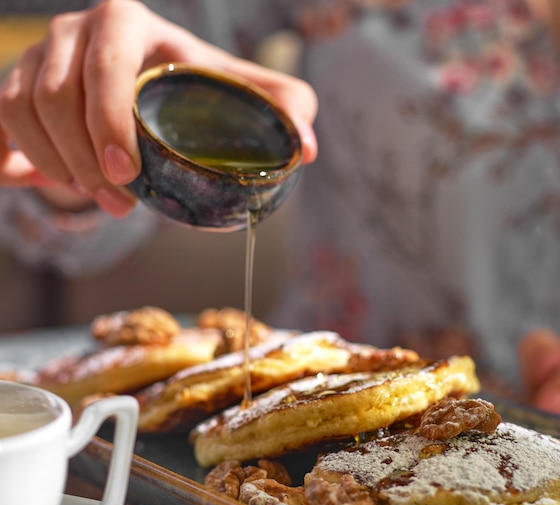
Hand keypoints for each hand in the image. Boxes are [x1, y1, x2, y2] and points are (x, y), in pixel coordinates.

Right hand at [0, 0, 317, 216]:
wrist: (149, 87)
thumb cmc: (194, 89)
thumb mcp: (240, 94)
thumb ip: (282, 109)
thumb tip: (309, 149)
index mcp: (127, 24)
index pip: (106, 62)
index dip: (108, 118)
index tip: (129, 174)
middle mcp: (74, 32)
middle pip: (55, 92)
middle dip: (83, 158)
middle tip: (121, 205)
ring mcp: (37, 57)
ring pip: (21, 110)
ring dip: (56, 166)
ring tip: (99, 200)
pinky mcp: (16, 86)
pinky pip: (1, 121)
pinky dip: (14, 155)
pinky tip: (35, 179)